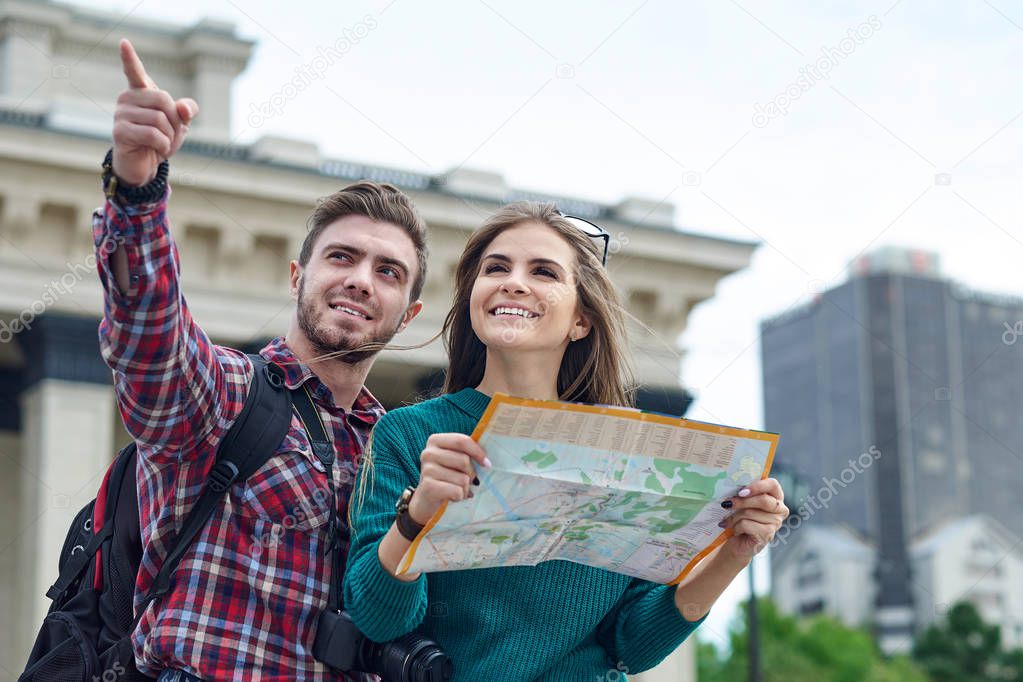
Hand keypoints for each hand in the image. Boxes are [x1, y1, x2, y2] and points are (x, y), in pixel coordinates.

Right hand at [112, 38, 197, 185]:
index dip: (129, 58)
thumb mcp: (180, 123)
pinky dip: (163, 145)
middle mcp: (127, 99)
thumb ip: (187, 110)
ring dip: (170, 136)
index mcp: (141, 92)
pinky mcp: (120, 131)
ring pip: (160, 119)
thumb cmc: (160, 139)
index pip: (134, 71)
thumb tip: (183, 109)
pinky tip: (157, 150)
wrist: (144, 164)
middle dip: (176, 121)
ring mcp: (121, 114)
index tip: (124, 42)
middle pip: (164, 99)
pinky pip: (153, 134)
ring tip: (162, 143)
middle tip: (170, 133)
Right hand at [409, 433, 489, 524]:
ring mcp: (426, 469)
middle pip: (464, 460)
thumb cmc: (446, 477)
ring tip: (458, 490)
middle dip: (472, 474)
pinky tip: (453, 497)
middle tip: (469, 481)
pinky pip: (457, 491)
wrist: (426, 500)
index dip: (478, 452)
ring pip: (462, 478)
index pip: (462, 441)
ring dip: (466, 488)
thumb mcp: (454, 461)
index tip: (487, 464)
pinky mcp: (428, 486)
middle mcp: (428, 453)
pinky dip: (460, 496)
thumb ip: (467, 453)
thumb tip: (488, 460)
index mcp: (436, 440)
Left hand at [719, 478, 787, 562]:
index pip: (773, 484)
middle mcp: (780, 510)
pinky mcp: (767, 535)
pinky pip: (747, 524)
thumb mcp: (743, 503)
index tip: (741, 491)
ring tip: (729, 521)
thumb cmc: (741, 519)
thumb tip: (731, 486)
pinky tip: (735, 530)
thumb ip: (743, 493)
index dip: (757, 486)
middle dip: (742, 501)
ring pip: (751, 513)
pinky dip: (736, 527)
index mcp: (776, 496)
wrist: (738, 544)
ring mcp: (776, 523)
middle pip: (763, 500)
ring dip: (734, 517)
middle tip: (727, 504)